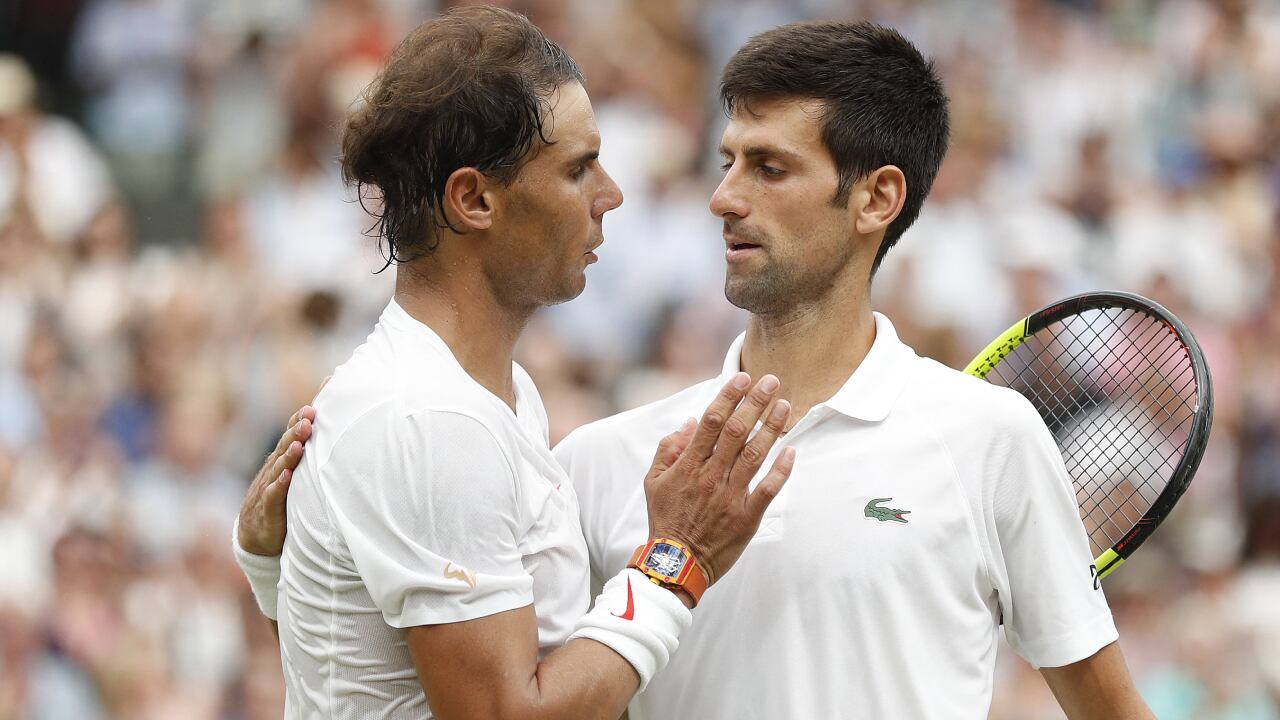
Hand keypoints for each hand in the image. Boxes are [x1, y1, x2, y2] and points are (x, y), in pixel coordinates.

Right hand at [237, 403, 315, 555]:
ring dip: (289, 455)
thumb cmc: (282, 498)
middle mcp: (276, 469)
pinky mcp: (268, 508)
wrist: (255, 533)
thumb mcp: (296, 475)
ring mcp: (269, 487)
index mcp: (284, 459)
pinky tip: (286, 476)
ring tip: (298, 443)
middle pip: (285, 446)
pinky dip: (279, 485)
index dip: (300, 419)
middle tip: (309, 417)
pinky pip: (273, 494)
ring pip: (279, 467)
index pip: (292, 434)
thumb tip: (333, 434)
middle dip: (297, 431)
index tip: (315, 405)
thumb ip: (310, 455)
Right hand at [642, 372, 793, 586]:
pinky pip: (767, 489)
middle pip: (737, 432)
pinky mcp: (746, 517)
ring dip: (771, 427)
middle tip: (771, 381)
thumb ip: (669, 449)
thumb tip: (690, 422)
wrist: (675, 563)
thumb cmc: (665, 519)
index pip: (711, 422)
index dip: (728, 397)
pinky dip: (781, 471)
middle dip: (755, 402)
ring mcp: (730, 496)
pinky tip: (792, 451)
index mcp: (688, 465)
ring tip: (785, 405)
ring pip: (755, 455)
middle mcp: (710, 476)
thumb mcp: (653, 481)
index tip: (742, 377)